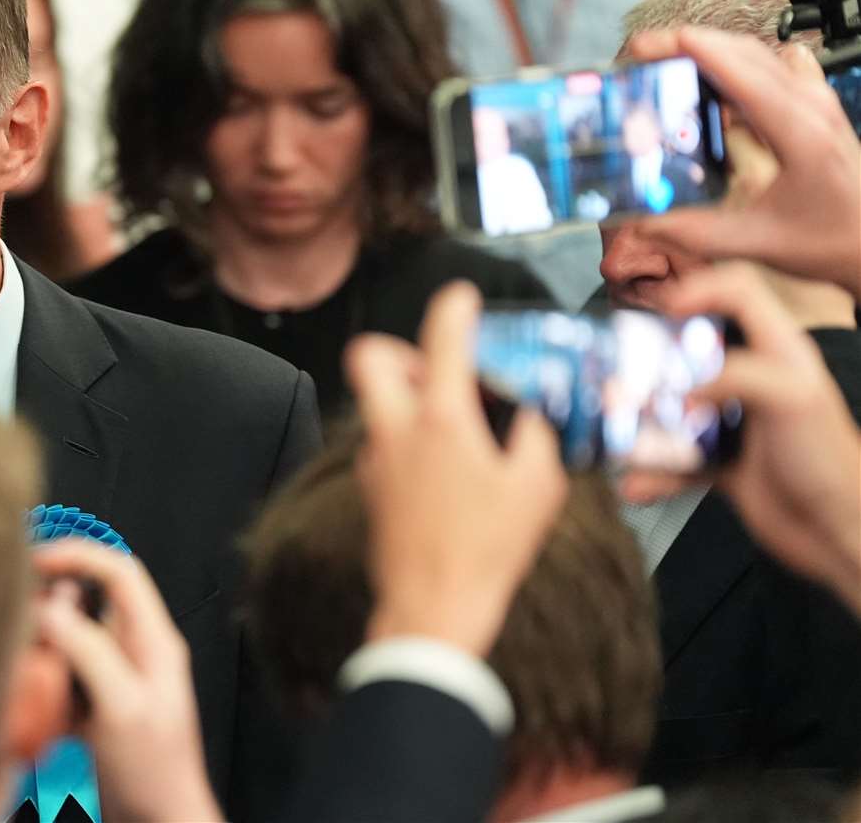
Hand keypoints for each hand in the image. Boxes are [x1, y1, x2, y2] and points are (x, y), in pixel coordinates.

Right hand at [33, 540, 222, 822]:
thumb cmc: (154, 773)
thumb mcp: (122, 706)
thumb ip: (89, 651)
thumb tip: (51, 607)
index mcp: (153, 641)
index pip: (118, 571)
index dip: (77, 556)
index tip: (34, 561)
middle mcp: (135, 653)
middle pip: (88, 603)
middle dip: (50, 608)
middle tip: (18, 623)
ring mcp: (115, 681)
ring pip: (70, 641)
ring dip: (43, 650)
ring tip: (23, 668)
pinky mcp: (96, 708)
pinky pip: (62, 679)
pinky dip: (44, 686)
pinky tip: (34, 707)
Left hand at [344, 281, 567, 656]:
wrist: (433, 608)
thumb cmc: (487, 551)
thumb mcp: (538, 486)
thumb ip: (536, 432)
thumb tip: (531, 408)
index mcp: (440, 420)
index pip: (442, 339)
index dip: (453, 308)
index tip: (462, 299)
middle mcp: (396, 430)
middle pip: (369, 355)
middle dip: (400, 348)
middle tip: (438, 370)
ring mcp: (376, 458)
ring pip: (375, 400)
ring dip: (408, 395)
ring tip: (454, 422)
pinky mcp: (370, 486)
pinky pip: (383, 441)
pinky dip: (409, 438)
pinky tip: (445, 467)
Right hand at [624, 26, 860, 301]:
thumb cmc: (834, 240)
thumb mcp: (758, 242)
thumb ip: (694, 233)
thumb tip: (643, 222)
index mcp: (800, 133)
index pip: (739, 69)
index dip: (688, 48)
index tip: (647, 45)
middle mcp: (811, 107)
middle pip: (743, 51)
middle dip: (687, 43)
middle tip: (642, 53)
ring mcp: (816, 102)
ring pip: (758, 54)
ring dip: (709, 50)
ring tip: (666, 61)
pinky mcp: (814, 107)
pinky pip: (771, 68)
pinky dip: (734, 64)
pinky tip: (711, 82)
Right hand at [624, 263, 860, 615]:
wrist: (838, 534)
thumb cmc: (829, 462)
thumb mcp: (792, 398)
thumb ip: (738, 373)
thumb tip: (679, 386)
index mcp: (780, 351)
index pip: (739, 291)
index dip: (700, 287)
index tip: (662, 307)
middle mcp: (754, 379)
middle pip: (691, 348)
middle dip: (652, 359)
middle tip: (623, 371)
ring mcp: (735, 421)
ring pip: (674, 405)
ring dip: (644, 422)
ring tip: (620, 432)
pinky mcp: (722, 461)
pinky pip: (675, 458)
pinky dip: (653, 473)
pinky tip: (638, 484)